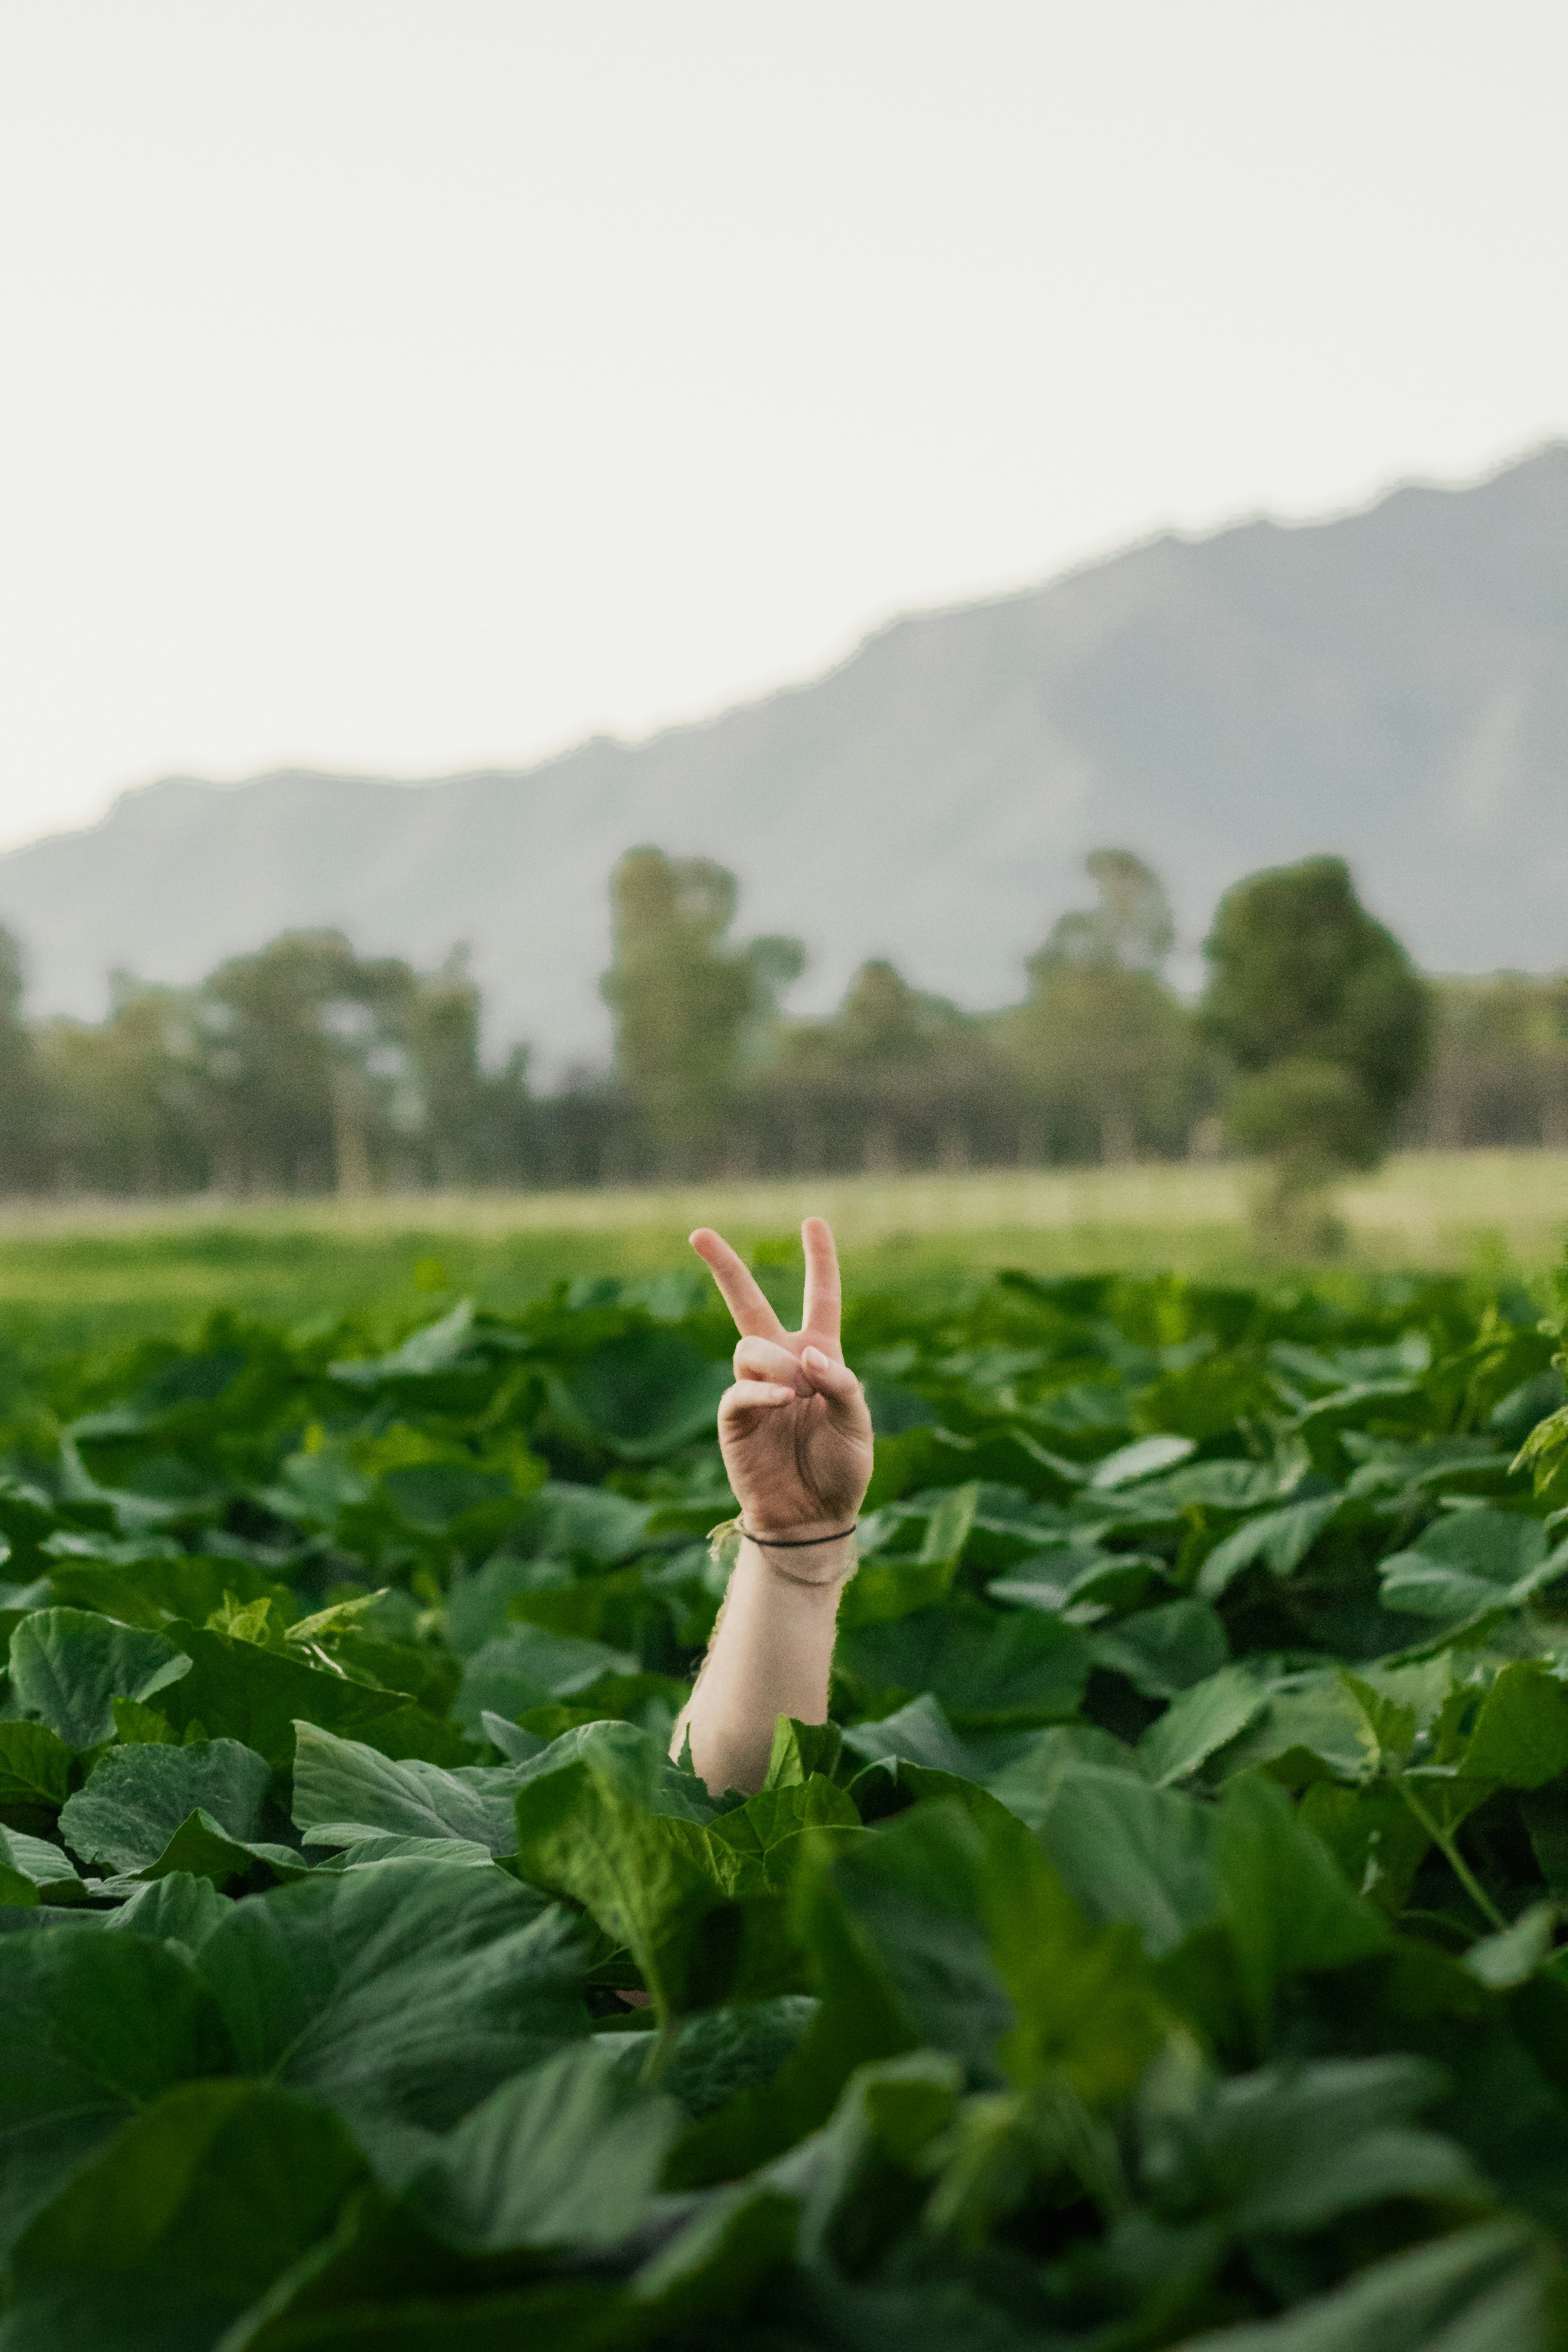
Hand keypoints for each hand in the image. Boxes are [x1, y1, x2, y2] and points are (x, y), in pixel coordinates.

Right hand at [690, 1217, 873, 1563]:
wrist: (814, 1518)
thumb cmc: (842, 1470)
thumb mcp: (857, 1424)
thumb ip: (840, 1383)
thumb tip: (805, 1354)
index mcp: (820, 1357)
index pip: (821, 1299)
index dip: (819, 1260)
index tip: (813, 1221)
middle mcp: (783, 1365)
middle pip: (749, 1304)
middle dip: (724, 1267)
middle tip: (698, 1232)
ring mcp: (755, 1389)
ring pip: (750, 1348)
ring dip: (776, 1365)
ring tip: (796, 1396)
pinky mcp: (734, 1418)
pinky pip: (740, 1389)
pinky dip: (762, 1391)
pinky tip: (783, 1401)